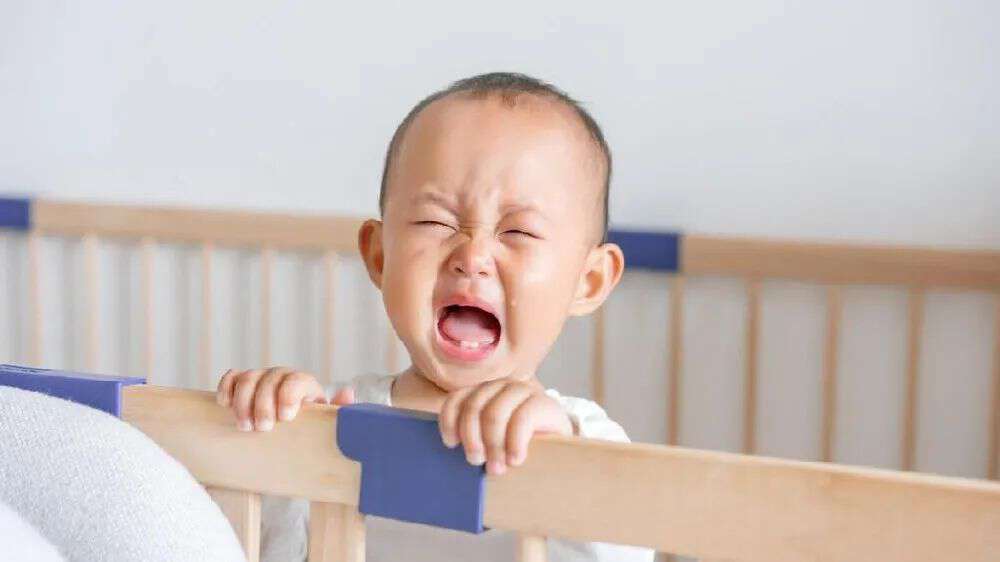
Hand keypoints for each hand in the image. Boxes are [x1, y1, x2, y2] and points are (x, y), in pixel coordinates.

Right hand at [216, 367, 355, 430]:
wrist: (292, 432)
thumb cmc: (310, 428)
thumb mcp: (326, 423)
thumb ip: (338, 410)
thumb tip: (348, 392)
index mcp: (305, 385)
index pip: (297, 380)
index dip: (289, 395)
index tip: (286, 417)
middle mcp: (282, 377)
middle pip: (269, 379)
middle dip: (263, 404)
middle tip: (263, 429)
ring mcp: (261, 379)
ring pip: (249, 378)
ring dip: (243, 401)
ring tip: (245, 426)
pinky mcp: (242, 384)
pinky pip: (232, 377)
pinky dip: (226, 388)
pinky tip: (225, 405)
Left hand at [438, 379, 572, 474]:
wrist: (561, 452)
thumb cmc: (518, 450)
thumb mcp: (492, 445)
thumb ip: (474, 442)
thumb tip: (454, 453)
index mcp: (482, 394)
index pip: (456, 400)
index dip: (449, 421)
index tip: (452, 444)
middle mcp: (500, 387)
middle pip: (473, 408)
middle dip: (472, 439)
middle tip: (477, 463)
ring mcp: (522, 391)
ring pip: (494, 414)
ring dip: (492, 444)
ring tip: (497, 468)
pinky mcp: (543, 402)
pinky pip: (521, 419)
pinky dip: (515, 443)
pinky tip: (516, 460)